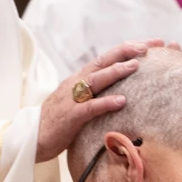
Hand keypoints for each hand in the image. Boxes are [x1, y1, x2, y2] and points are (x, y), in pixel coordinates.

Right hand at [35, 40, 164, 162]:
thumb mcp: (78, 101)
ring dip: (116, 71)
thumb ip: (95, 93)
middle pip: (102, 61)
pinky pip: (90, 107)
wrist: (31, 137)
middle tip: (147, 46)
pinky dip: (106, 102)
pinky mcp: (71, 116)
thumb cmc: (58, 121)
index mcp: (80, 79)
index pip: (106, 59)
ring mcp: (72, 98)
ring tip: (136, 65)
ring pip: (96, 79)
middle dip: (125, 52)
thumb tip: (120, 91)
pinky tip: (122, 101)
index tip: (150, 43)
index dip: (127, 49)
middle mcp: (76, 83)